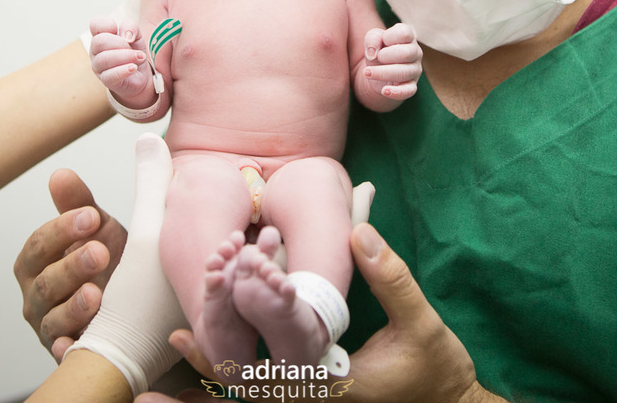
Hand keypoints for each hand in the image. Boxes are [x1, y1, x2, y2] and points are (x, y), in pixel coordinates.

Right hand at [14, 168, 127, 360]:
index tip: (92, 215)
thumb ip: (78, 205)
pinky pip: (63, 354)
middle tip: (101, 251)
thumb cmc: (109, 263)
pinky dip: (68, 349)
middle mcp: (37, 296)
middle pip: (46, 282)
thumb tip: (60, 173)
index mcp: (37, 262)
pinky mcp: (66, 352)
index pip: (40, 244)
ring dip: (75, 306)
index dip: (63, 229)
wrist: (132, 309)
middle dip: (72, 265)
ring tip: (98, 294)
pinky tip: (79, 342)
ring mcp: (50, 327)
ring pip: (54, 318)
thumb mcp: (97, 231)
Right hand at [87, 16, 154, 105]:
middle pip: (99, 41)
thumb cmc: (133, 51)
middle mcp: (95, 50)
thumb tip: (126, 36)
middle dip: (120, 43)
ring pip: (104, 59)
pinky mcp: (106, 80)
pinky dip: (124, 70)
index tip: (118, 30)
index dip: (107, 24)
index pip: (95, 24)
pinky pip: (111, 75)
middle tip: (133, 48)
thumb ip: (131, 27)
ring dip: (126, 56)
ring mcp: (98, 66)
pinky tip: (134, 68)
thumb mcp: (136, 35)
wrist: (140, 74)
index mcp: (100, 35)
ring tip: (139, 58)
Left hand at [149, 222, 497, 402]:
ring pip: (250, 393)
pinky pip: (265, 387)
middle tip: (164, 347)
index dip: (219, 357)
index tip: (183, 333)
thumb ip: (389, 277)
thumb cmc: (438, 368)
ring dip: (213, 372)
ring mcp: (311, 396)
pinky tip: (208, 354)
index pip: (263, 377)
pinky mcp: (313, 392)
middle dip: (206, 365)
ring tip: (165, 363)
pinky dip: (235, 373)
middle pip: (244, 387)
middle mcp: (312, 395)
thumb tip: (357, 231)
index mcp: (330, 385)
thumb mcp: (420, 321)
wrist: (452, 401)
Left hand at [362, 23, 421, 100]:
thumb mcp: (372, 39)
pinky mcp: (411, 86)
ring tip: (367, 73)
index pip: (404, 33)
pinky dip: (396, 92)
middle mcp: (415, 52)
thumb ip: (372, 38)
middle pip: (406, 53)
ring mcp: (415, 70)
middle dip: (386, 56)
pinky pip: (409, 91)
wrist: (378, 71)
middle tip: (375, 58)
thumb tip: (373, 53)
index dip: (389, 37)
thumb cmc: (378, 49)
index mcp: (408, 37)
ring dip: (383, 73)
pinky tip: (384, 91)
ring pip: (404, 72)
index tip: (382, 41)